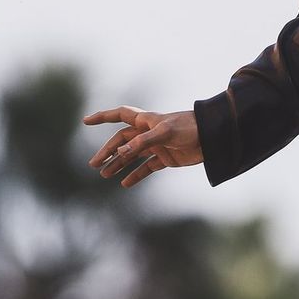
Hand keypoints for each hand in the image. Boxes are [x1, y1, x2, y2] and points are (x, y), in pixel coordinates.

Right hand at [83, 105, 201, 187]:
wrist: (213, 138)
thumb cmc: (189, 128)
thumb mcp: (165, 133)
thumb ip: (142, 142)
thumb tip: (120, 152)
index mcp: (147, 121)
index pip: (120, 115)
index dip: (103, 117)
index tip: (86, 122)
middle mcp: (149, 132)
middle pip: (122, 140)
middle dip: (108, 151)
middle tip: (94, 164)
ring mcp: (157, 145)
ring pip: (132, 155)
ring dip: (118, 164)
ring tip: (105, 175)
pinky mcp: (166, 158)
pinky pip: (147, 167)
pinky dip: (136, 174)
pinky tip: (125, 183)